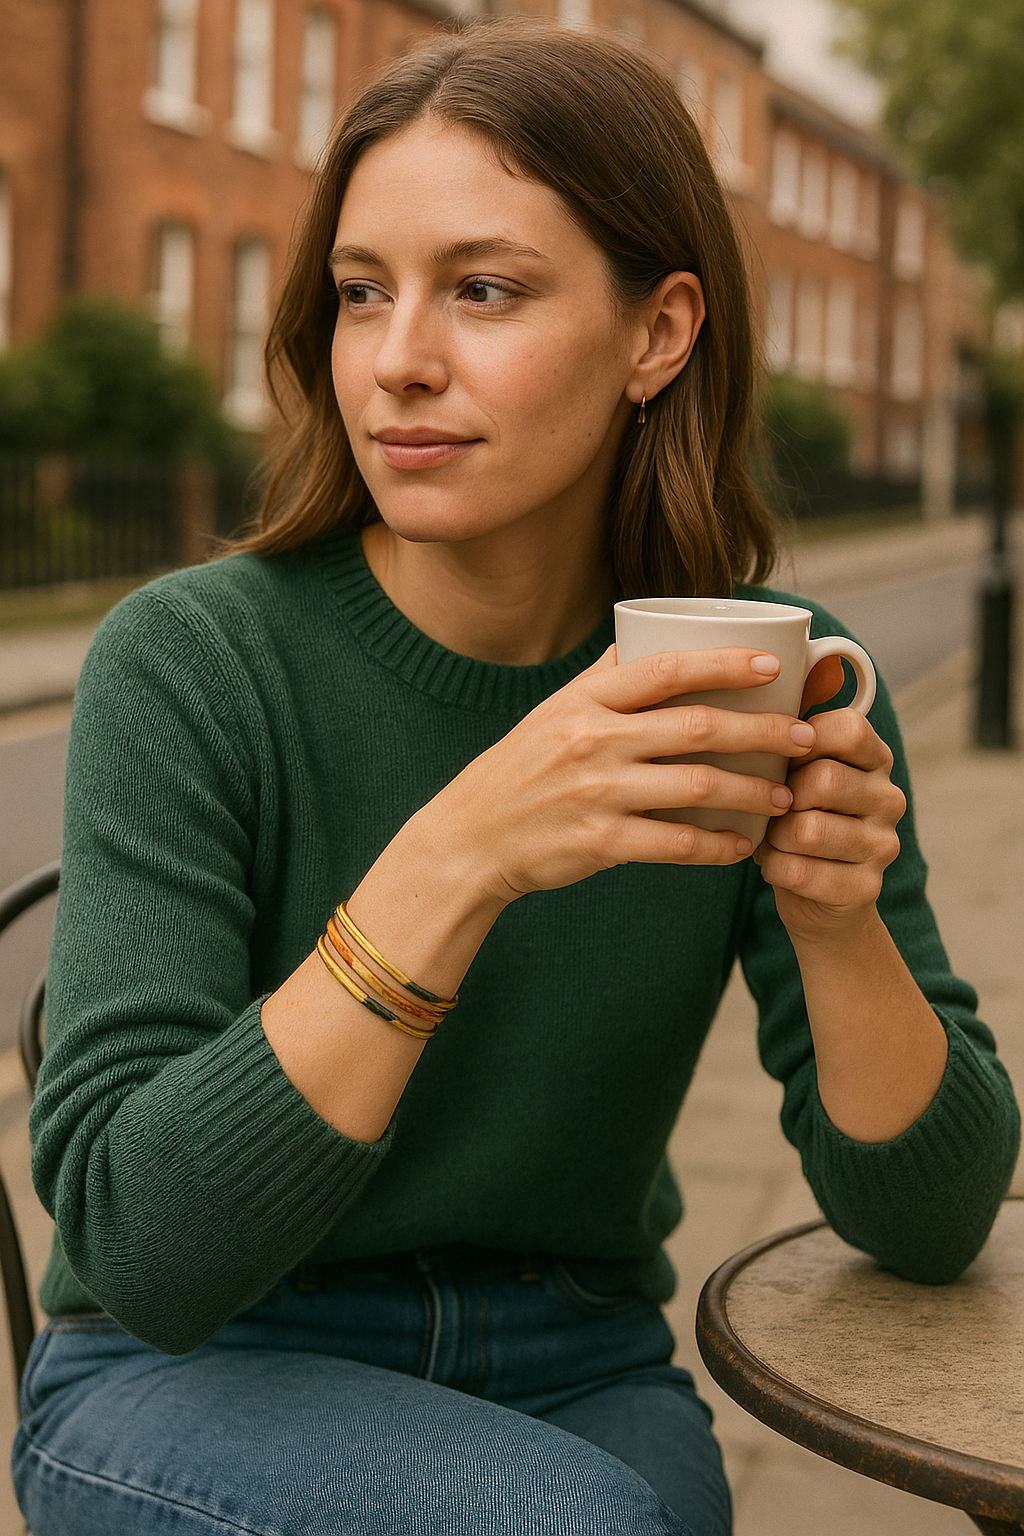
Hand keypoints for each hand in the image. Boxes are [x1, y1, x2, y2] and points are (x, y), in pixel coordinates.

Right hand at [425, 643, 817, 905]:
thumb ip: (604, 679)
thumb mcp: (553, 712)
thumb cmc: (520, 770)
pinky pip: (676, 845)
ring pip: (696, 787)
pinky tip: (744, 847)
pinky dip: (718, 847)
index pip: (664, 670)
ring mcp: (596, 793)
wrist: (470, 837)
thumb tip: (647, 633)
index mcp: (586, 702)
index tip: (774, 666)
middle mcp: (592, 741)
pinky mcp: (599, 843)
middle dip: (761, 731)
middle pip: (695, 728)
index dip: (724, 664)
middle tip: (805, 737)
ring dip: (751, 792)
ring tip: (784, 796)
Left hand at [754, 660, 905, 940]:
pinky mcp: (865, 888)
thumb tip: (800, 659)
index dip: (803, 739)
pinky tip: (773, 864)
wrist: (816, 896)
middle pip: (823, 779)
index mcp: (874, 758)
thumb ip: (792, 723)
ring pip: (808, 829)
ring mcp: (882, 845)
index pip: (848, 729)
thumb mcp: (794, 767)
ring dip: (773, 835)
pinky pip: (799, 871)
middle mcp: (888, 797)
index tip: (781, 755)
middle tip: (767, 805)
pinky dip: (772, 867)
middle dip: (780, 796)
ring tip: (769, 835)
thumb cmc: (794, 816)